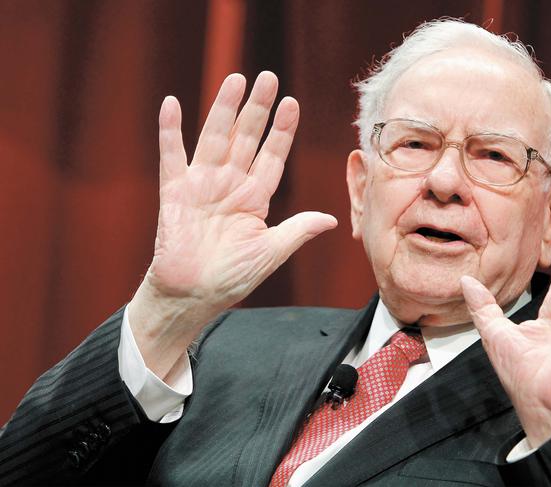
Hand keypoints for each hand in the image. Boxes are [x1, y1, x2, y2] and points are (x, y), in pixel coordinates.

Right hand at [129, 72, 336, 377]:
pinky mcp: (174, 192)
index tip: (293, 104)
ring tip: (236, 80)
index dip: (282, 131)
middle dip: (258, 109)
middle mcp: (230, 185)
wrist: (193, 295)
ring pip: (215, 138)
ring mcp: (202, 185)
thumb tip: (332, 220)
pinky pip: (172, 157)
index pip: (272, 156)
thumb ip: (297, 231)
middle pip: (246, 138)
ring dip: (224, 109)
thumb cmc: (232, 277)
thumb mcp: (271, 253)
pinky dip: (170, 131)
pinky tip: (173, 104)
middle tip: (269, 78)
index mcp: (255, 198)